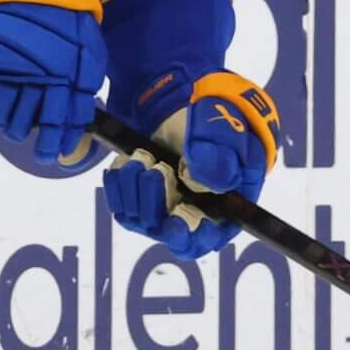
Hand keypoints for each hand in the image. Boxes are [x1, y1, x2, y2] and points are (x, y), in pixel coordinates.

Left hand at [103, 72, 279, 258]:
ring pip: (139, 218)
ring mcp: (164, 212)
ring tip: (145, 156)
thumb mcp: (229, 134)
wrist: (190, 110)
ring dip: (136, 184)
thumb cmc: (221, 125)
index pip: (208, 239)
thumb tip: (207, 180)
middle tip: (157, 169)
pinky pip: (120, 204)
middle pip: (168, 234)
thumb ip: (222, 156)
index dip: (191, 237)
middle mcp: (193, 218)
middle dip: (156, 200)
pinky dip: (120, 181)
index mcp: (226, 209)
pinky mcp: (140, 202)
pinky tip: (130, 160)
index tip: (176, 221)